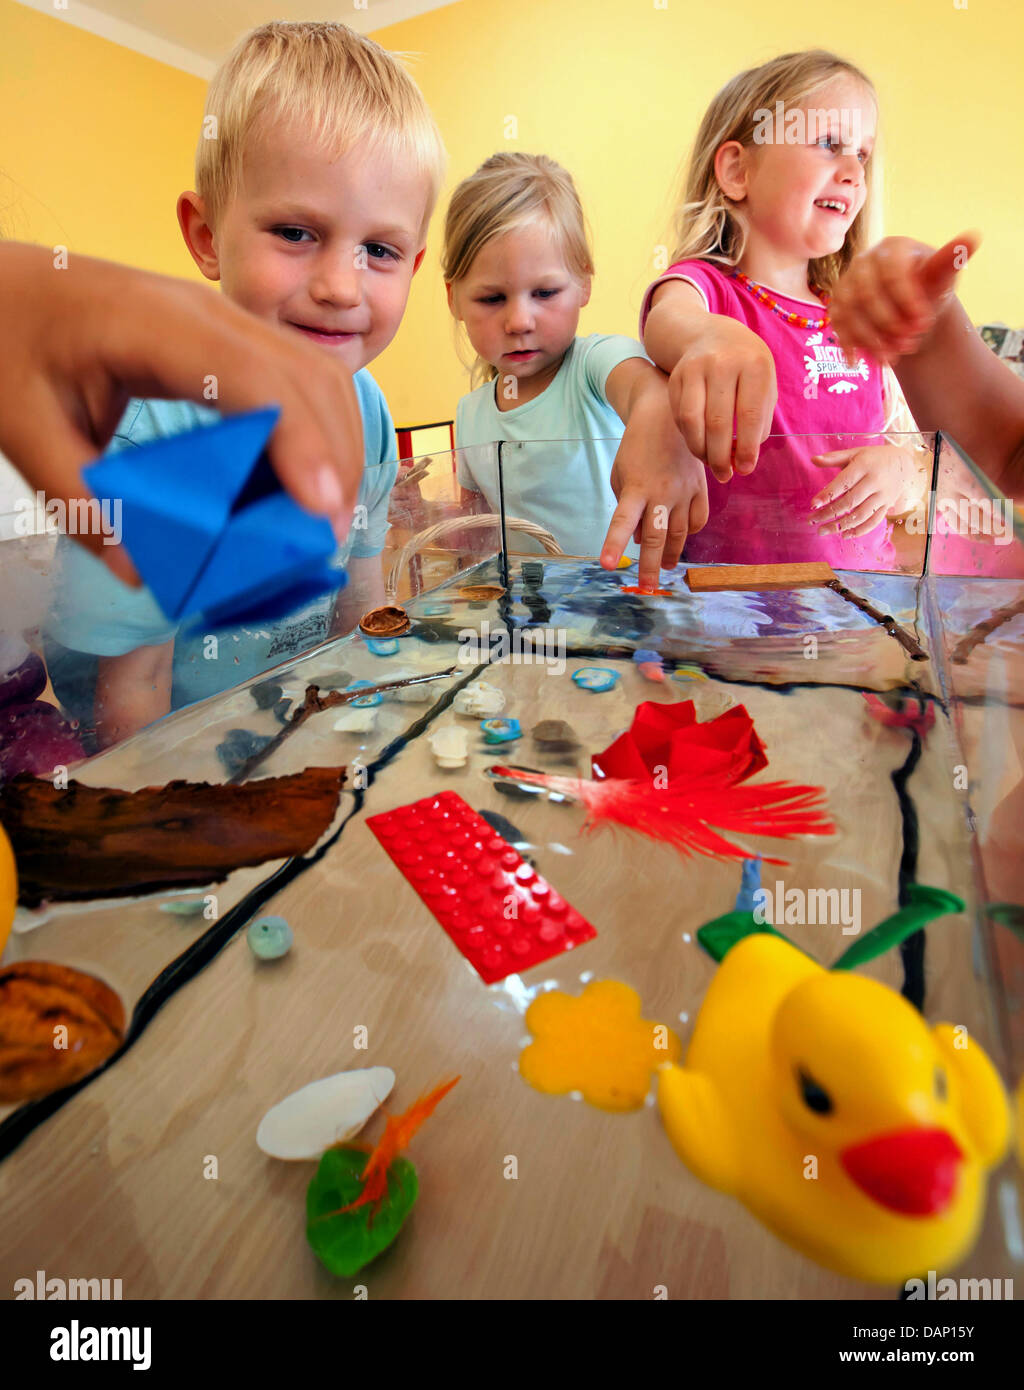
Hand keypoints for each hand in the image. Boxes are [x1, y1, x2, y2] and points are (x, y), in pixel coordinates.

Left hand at [0, 242, 364, 582]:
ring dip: (337, 444)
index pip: (254, 377)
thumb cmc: (13, 347)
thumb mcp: (24, 429)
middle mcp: (208, 312)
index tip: (320, 512)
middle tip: (327, 537)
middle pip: (307, 375)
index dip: (300, 442)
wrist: (11, 291)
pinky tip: (304, 484)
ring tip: (325, 518)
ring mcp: (228, 321)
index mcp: (153, 325)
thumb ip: (80, 501)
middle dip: (334, 457)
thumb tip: (139, 572)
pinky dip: (319, 430)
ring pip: (318, 373)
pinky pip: (300, 377)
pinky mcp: (234, 340)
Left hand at [600, 393, 708, 587]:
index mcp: (636, 487)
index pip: (623, 521)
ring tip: (663, 568)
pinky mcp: (701, 487)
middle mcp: (662, 492)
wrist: (668, 414)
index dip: (613, 544)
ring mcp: (684, 491)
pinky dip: (689, 533)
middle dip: (649, 567)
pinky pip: (698, 520)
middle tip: (646, 589)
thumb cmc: (637, 447)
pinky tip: (681, 538)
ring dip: (670, 554)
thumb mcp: (621, 474)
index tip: (607, 565)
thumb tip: (638, 540)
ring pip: (679, 533)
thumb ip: (628, 508)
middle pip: (656, 537)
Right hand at [666, 316, 775, 481]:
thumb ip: (759, 420)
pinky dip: (689, 437)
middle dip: (721, 457)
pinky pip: (679, 416)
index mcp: (754, 365)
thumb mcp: (764, 384)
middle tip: (725, 476)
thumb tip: (743, 461)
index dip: (747, 448)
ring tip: (711, 464)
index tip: (746, 469)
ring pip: (692, 421)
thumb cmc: (747, 368)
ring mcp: (695, 368)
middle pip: (718, 422)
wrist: (713, 335)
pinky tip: (700, 445)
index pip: (749, 415)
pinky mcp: (676, 377)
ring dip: (701, 451)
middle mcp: (723, 363)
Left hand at [809, 445, 927, 536]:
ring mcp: (882, 496)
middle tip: (811, 521)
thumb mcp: (855, 453)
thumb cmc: (873, 458)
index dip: (828, 494)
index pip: (844, 483)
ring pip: (861, 515)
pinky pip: (874, 521)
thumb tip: (813, 460)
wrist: (903, 465)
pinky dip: (859, 531)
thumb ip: (834, 458)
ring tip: (823, 531)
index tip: (813, 505)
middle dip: (829, 513)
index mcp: (864, 466)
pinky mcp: (887, 506)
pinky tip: (844, 535)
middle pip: (850, 501)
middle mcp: (875, 482)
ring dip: (841, 525)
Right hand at [830, 232, 980, 367]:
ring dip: (871, 340)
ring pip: (849, 314)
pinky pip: (839, 327)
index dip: (906, 300)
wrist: (911, 307)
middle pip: (865, 295)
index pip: (891, 273)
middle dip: (888, 324)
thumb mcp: (942, 275)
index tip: (924, 323)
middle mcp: (863, 262)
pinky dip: (853, 346)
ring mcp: (846, 284)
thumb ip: (950, 261)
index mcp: (891, 248)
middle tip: (911, 343)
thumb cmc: (928, 287)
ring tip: (895, 357)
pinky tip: (867, 361)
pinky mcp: (837, 306)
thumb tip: (973, 238)